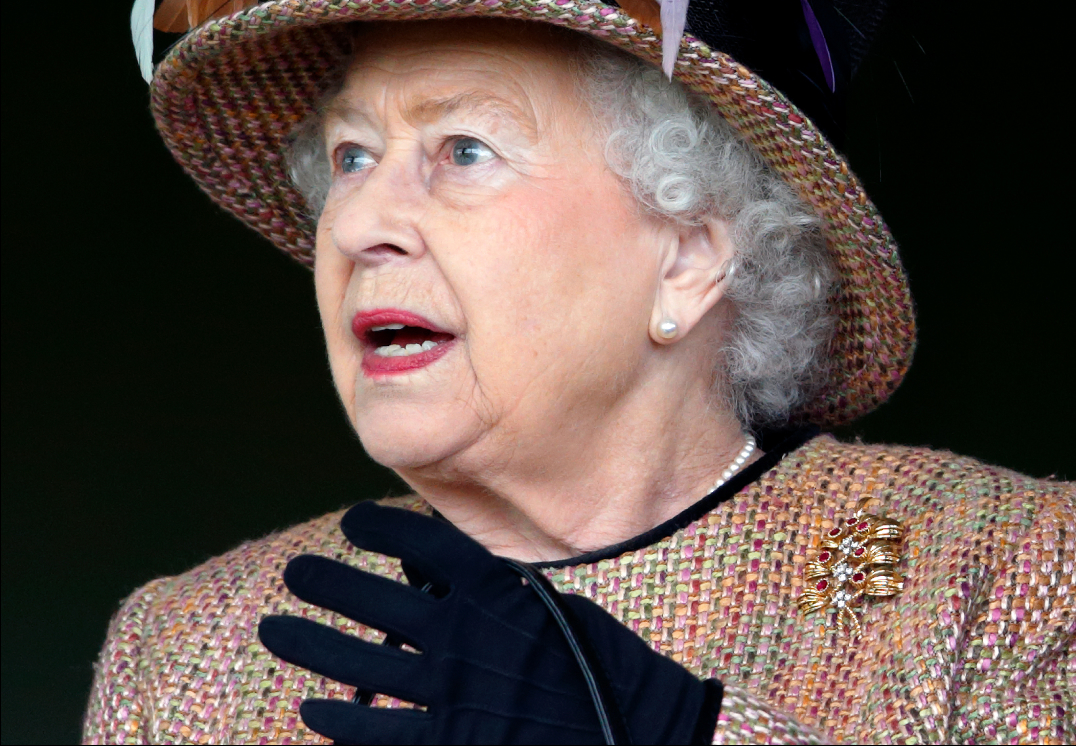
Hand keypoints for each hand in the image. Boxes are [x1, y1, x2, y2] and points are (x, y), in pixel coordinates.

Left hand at [259, 502, 721, 744]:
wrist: (632, 729)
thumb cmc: (599, 663)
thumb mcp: (553, 606)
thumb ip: (498, 590)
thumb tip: (455, 575)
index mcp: (493, 591)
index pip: (422, 547)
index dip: (380, 530)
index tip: (353, 522)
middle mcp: (462, 634)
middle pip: (376, 601)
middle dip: (327, 584)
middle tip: (292, 572)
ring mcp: (451, 690)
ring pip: (362, 662)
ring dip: (313, 644)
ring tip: (274, 627)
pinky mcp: (451, 741)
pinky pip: (381, 731)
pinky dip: (344, 719)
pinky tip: (314, 710)